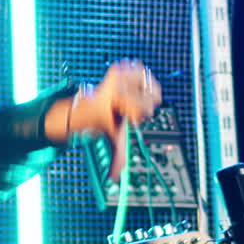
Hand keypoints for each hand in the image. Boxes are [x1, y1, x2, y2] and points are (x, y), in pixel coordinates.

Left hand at [44, 59, 161, 178]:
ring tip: (133, 96)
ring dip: (144, 90)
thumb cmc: (104, 122)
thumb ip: (118, 159)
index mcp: (117, 100)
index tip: (128, 117)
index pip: (145, 108)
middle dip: (144, 104)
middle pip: (152, 94)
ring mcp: (120, 72)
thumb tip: (115, 179)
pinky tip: (134, 87)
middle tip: (130, 108)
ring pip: (148, 79)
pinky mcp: (122, 65)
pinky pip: (142, 69)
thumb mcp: (113, 138)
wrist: (91, 106)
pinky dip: (141, 78)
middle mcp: (118, 83)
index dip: (140, 115)